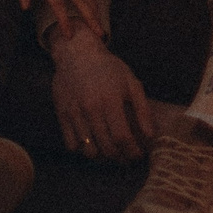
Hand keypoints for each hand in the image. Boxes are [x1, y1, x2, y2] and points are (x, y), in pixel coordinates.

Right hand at [50, 27, 154, 160]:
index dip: (132, 151)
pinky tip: (93, 145)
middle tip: (126, 158)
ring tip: (111, 153)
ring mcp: (74, 113)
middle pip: (106, 147)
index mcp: (110, 100)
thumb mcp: (131, 83)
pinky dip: (82, 150)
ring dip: (102, 157)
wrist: (77, 54)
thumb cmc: (108, 68)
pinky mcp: (61, 115)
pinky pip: (71, 144)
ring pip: (88, 149)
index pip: (122, 137)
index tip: (138, 155)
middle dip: (120, 158)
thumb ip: (142, 110)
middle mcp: (91, 109)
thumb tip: (150, 136)